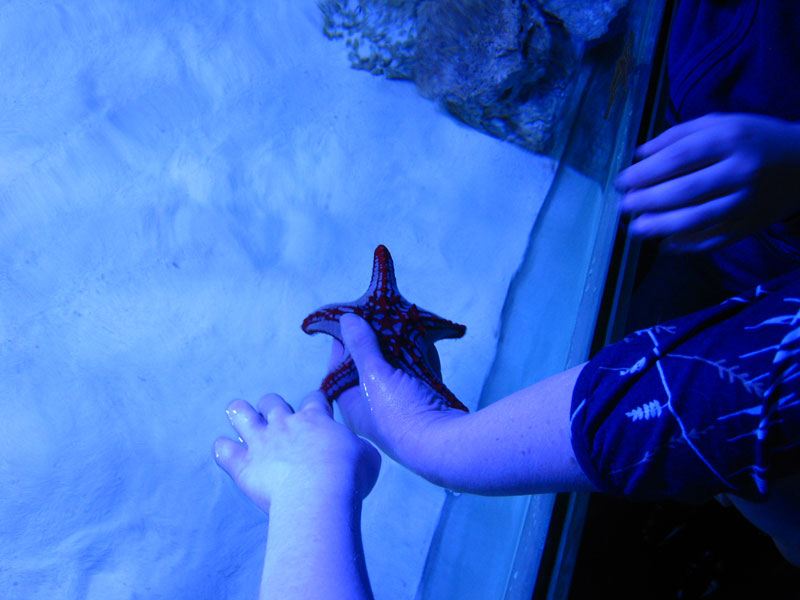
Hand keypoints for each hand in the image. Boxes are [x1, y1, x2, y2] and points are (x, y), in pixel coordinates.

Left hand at [214, 391, 380, 512]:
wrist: (319, 495)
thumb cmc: (349, 476)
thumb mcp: (367, 456)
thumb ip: (357, 448)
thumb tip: (355, 450)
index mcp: (316, 419)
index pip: (313, 398)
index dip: (315, 402)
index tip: (318, 411)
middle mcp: (285, 424)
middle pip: (271, 401)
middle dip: (271, 406)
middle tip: (277, 423)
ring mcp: (261, 442)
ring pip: (240, 413)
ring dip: (239, 414)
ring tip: (241, 420)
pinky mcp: (243, 465)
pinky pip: (222, 450)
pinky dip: (223, 449)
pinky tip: (228, 453)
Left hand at [334, 313, 466, 475]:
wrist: (444, 443)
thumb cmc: (401, 414)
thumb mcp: (375, 376)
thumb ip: (361, 346)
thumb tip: (345, 320)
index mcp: (352, 404)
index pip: (339, 367)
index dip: (343, 342)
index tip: (350, 318)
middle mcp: (373, 406)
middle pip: (369, 366)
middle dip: (375, 340)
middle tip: (378, 314)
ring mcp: (400, 404)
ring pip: (396, 368)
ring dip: (400, 346)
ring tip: (400, 319)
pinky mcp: (423, 401)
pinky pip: (418, 372)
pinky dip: (420, 355)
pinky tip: (423, 338)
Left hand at [616, 113, 799, 251]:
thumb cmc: (752, 138)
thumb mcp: (720, 124)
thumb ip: (677, 136)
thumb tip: (639, 155)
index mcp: (730, 139)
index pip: (681, 157)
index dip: (647, 171)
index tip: (622, 181)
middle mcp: (741, 170)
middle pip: (687, 190)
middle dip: (649, 201)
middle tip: (624, 207)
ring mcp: (748, 200)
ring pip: (700, 219)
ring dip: (663, 227)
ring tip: (637, 228)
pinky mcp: (753, 223)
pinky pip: (717, 238)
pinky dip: (689, 245)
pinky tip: (666, 245)